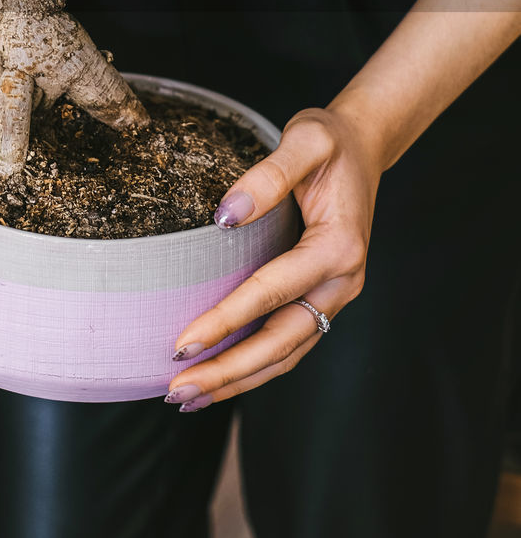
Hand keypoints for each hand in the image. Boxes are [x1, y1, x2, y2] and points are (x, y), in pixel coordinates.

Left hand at [165, 105, 382, 410]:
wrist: (362, 145)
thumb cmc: (330, 141)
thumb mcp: (305, 140)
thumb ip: (268, 176)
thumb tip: (224, 216)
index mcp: (339, 247)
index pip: (272, 292)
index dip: (226, 320)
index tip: (182, 342)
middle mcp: (341, 282)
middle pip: (281, 341)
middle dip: (228, 370)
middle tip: (176, 390)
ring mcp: (333, 295)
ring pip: (285, 353)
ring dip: (238, 379)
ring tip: (186, 398)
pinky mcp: (320, 297)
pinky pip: (288, 342)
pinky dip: (254, 365)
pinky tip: (218, 377)